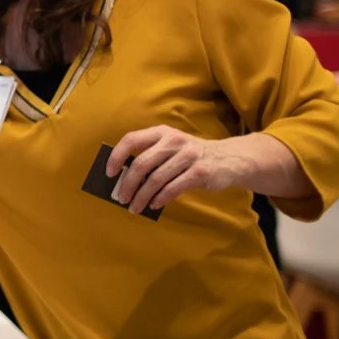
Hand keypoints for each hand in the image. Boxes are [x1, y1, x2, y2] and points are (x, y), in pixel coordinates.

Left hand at [104, 127, 250, 214]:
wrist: (228, 159)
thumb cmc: (189, 156)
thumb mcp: (170, 147)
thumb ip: (150, 157)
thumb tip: (123, 179)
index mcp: (161, 132)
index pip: (131, 139)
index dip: (117, 156)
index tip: (109, 173)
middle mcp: (174, 141)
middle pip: (141, 164)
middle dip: (127, 184)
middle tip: (121, 198)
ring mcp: (188, 155)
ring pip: (156, 179)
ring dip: (141, 196)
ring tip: (134, 207)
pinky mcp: (200, 172)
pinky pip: (173, 188)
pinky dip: (160, 198)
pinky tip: (154, 204)